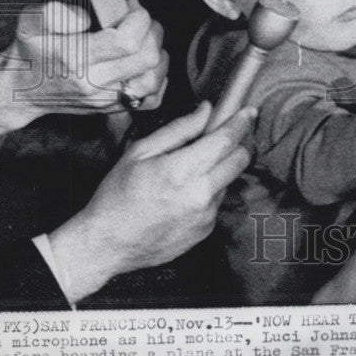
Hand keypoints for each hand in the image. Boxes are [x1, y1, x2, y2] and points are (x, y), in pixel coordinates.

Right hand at [0, 0, 168, 139]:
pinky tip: (148, 64)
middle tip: (143, 19)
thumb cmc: (29, 52)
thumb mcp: (30, 22)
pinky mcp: (111, 109)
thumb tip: (87, 19)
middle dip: (153, 31)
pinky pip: (150, 100)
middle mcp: (94, 84)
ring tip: (148, 38)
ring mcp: (105, 100)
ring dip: (159, 54)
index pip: (127, 41)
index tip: (132, 5)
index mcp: (76, 59)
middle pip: (146, 59)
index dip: (139, 18)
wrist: (20, 89)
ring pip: (153, 80)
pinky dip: (159, 80)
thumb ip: (56, 13)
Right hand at [47, 101, 255, 302]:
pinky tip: (184, 194)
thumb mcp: (140, 152)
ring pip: (229, 181)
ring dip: (220, 169)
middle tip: (223, 136)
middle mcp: (201, 195)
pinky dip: (209, 191)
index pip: (226, 140)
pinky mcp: (206, 231)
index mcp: (182, 170)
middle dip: (238, 144)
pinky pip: (217, 202)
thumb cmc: (117, 196)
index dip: (240, 122)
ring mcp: (206, 216)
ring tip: (190, 170)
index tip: (248, 111)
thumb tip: (206, 110)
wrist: (107, 245)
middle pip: (240, 160)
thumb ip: (178, 129)